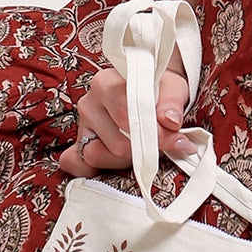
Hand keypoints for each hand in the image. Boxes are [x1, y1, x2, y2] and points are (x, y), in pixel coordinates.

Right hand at [55, 64, 195, 177]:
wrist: (151, 90)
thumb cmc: (160, 89)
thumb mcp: (172, 88)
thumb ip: (172, 104)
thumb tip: (170, 121)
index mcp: (106, 82)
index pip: (126, 116)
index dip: (153, 134)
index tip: (175, 141)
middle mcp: (89, 102)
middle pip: (114, 141)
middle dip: (143, 151)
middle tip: (163, 148)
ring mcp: (82, 124)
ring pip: (97, 155)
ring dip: (125, 160)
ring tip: (144, 150)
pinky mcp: (80, 142)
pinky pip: (77, 162)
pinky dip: (93, 169)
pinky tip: (116, 165)